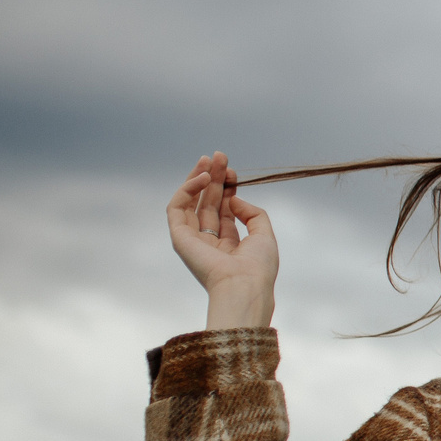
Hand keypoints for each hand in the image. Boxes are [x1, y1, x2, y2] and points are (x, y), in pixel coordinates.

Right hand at [166, 152, 277, 329]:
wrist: (244, 285)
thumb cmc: (258, 267)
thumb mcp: (264, 234)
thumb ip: (252, 213)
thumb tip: (234, 198)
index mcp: (229, 245)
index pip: (224, 210)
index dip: (228, 188)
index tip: (234, 172)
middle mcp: (209, 241)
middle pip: (208, 202)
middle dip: (213, 178)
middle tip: (220, 156)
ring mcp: (193, 239)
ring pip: (191, 201)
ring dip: (199, 178)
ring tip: (209, 160)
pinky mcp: (179, 237)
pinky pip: (176, 207)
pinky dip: (186, 190)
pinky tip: (202, 178)